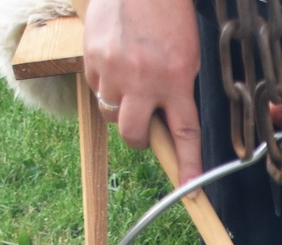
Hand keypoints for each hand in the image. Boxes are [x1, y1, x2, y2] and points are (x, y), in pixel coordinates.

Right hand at [83, 0, 202, 184]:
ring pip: (111, 112)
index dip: (187, 163)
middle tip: (145, 123)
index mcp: (174, 80)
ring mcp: (113, 71)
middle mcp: (142, 80)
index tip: (190, 189)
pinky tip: (115, 60)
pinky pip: (95, 86)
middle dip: (139, 138)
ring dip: (120, 106)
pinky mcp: (91, 58)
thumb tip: (166, 122)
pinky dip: (105, 82)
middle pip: (134, 135)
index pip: (184, 133)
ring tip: (130, 79)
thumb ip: (177, 89)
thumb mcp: (186, 55)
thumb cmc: (168, 14)